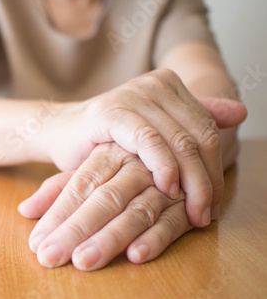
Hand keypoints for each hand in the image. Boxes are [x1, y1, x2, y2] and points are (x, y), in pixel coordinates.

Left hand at [19, 143, 195, 270]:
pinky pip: (173, 222)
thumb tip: (24, 210)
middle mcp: (135, 168)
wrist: (176, 142)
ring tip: (84, 261)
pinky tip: (136, 256)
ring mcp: (163, 187)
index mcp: (109, 154)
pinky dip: (156, 239)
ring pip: (135, 213)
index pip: (79, 186)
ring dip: (110, 239)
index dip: (57, 215)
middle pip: (103, 200)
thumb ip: (59, 189)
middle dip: (75, 230)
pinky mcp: (187, 205)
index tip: (36, 243)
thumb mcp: (92, 169)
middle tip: (50, 257)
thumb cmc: (126, 162)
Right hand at [44, 69, 246, 226]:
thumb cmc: (104, 139)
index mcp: (169, 85)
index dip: (215, 168)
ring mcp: (134, 95)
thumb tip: (241, 113)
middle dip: (208, 181)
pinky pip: (150, 141)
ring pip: (179, 140)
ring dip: (191, 181)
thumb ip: (191, 123)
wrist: (58, 134)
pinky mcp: (112, 111)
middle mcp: (155, 85)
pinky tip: (167, 189)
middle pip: (199, 136)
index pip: (208, 129)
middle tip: (206, 214)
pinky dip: (163, 168)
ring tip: (191, 211)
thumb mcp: (151, 134)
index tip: (213, 203)